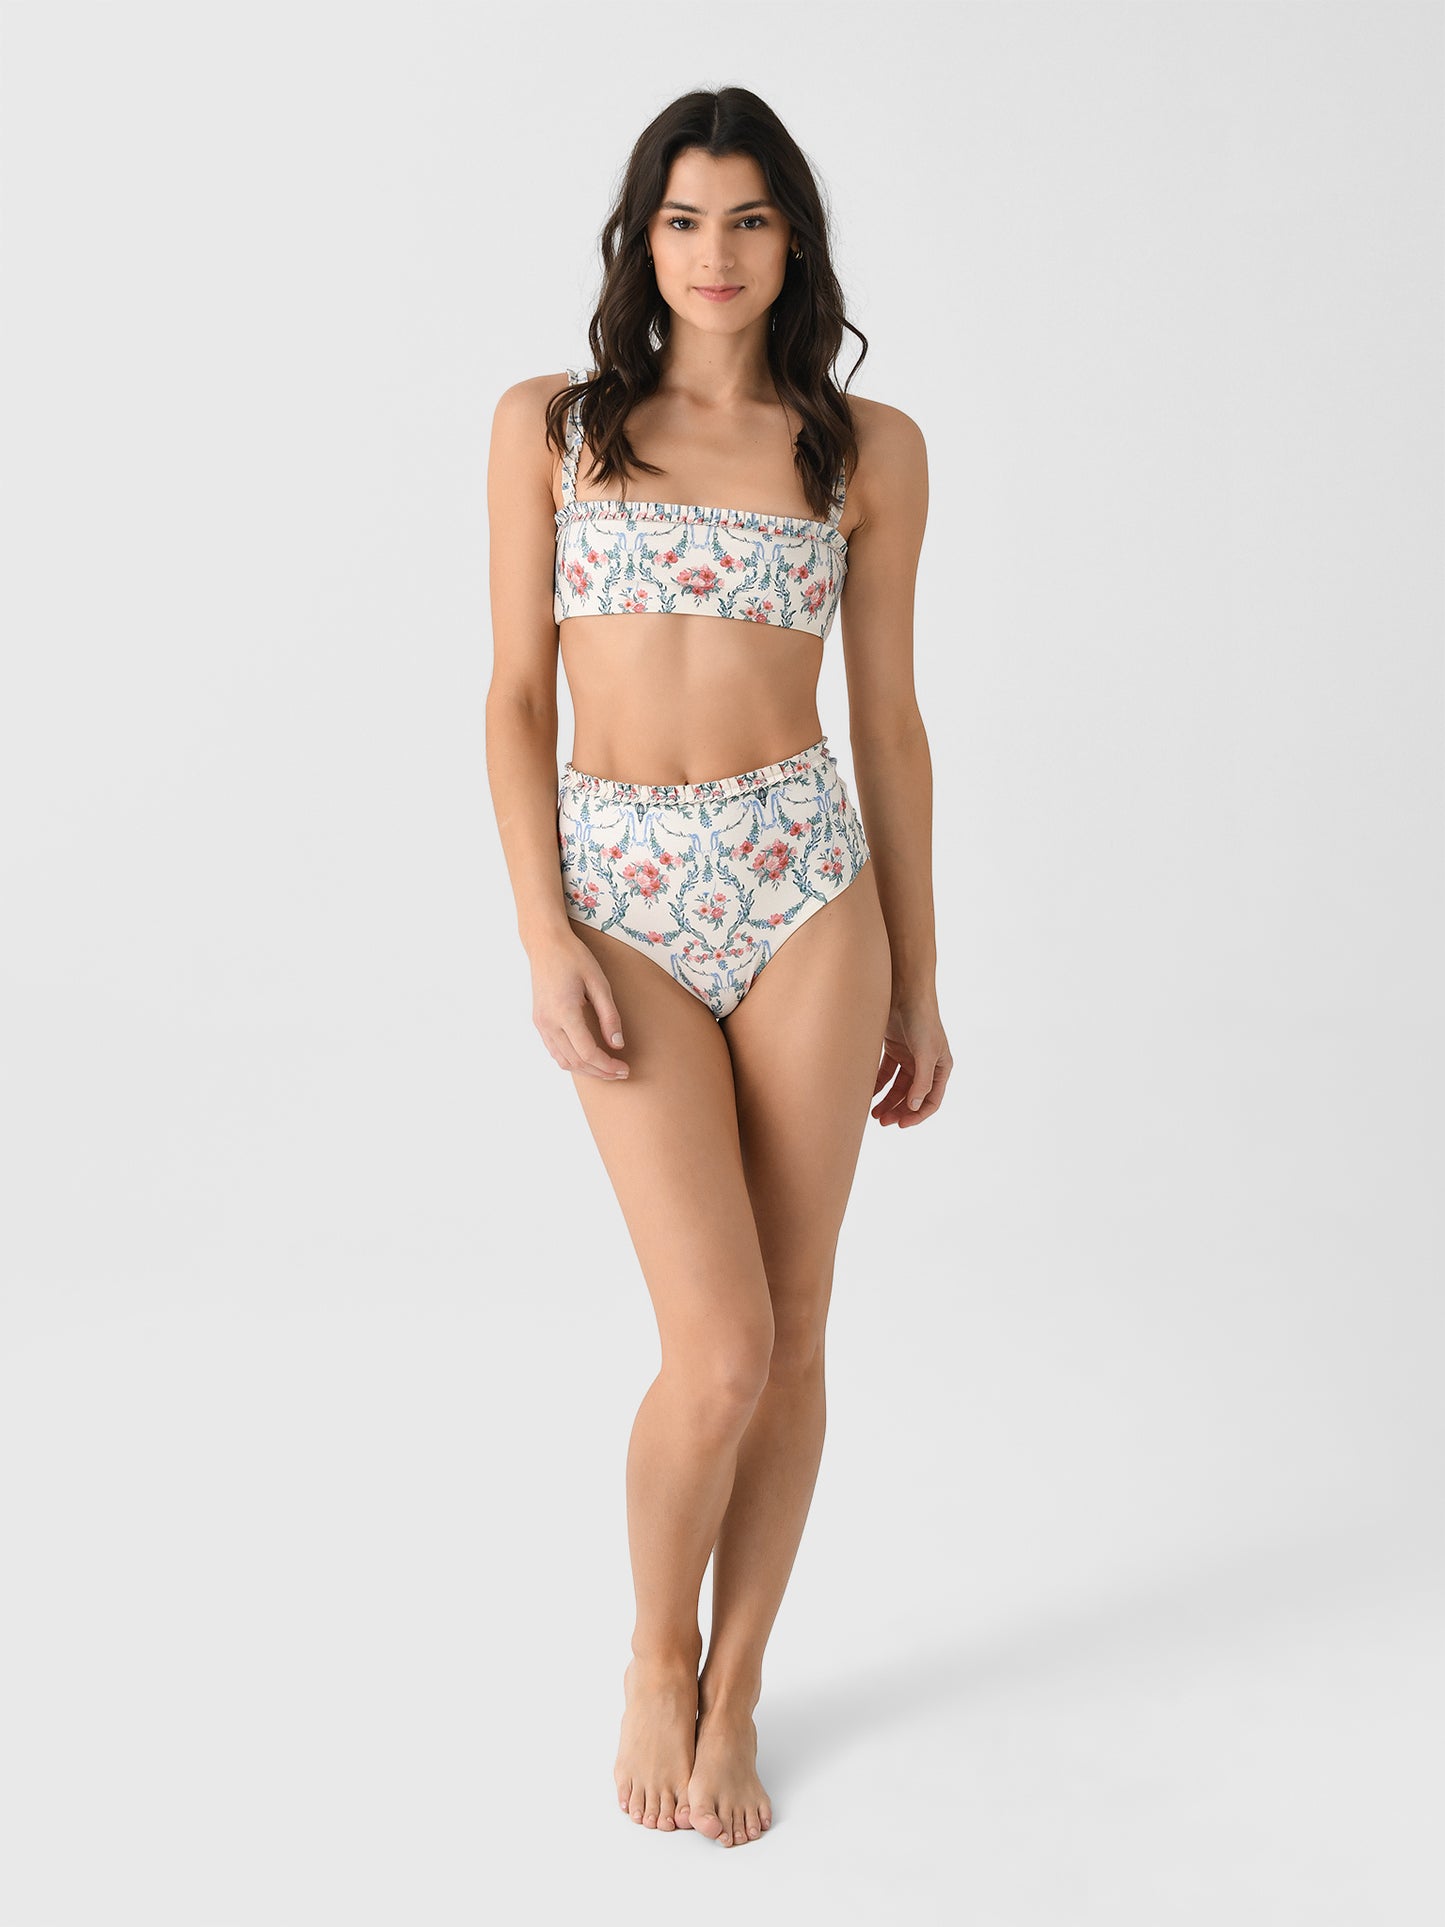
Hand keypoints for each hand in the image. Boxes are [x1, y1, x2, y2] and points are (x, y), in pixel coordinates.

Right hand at [529, 930, 629, 1079]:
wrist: (545, 944)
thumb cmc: (574, 958)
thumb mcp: (599, 983)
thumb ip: (609, 1015)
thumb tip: (618, 1044)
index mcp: (565, 1012)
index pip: (587, 1053)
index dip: (608, 1066)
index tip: (625, 1068)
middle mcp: (548, 1022)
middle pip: (575, 1062)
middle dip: (600, 1072)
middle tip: (621, 1073)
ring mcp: (541, 1023)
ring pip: (563, 1061)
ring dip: (586, 1070)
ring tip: (607, 1070)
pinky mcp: (539, 1021)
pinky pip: (554, 1051)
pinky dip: (572, 1061)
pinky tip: (588, 1059)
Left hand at [871, 995, 950, 1126]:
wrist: (905, 990)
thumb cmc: (921, 1020)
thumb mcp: (925, 1053)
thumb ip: (921, 1082)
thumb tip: (913, 1107)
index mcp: (940, 1067)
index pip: (931, 1100)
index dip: (917, 1115)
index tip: (901, 1125)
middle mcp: (926, 1064)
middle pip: (911, 1096)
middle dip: (898, 1110)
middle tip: (882, 1121)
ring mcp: (909, 1056)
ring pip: (897, 1087)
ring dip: (887, 1100)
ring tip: (873, 1113)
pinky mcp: (894, 1048)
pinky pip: (885, 1073)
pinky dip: (877, 1084)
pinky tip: (867, 1093)